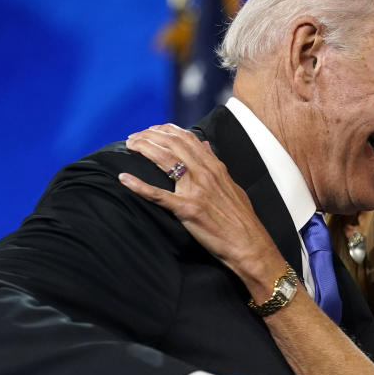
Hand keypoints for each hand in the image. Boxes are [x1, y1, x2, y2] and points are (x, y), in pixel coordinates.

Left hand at [120, 124, 285, 300]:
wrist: (249, 244)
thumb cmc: (241, 219)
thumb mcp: (232, 185)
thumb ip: (217, 165)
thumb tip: (205, 146)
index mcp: (215, 167)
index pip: (187, 138)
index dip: (166, 130)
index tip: (152, 130)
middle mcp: (205, 173)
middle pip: (173, 144)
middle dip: (149, 136)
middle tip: (133, 137)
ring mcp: (196, 190)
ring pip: (165, 160)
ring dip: (144, 148)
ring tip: (129, 146)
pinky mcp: (187, 209)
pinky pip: (158, 195)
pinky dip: (139, 185)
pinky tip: (123, 178)